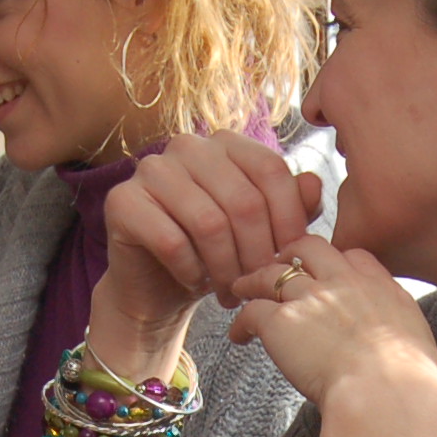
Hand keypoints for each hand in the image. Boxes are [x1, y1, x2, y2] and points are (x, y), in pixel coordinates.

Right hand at [86, 132, 324, 378]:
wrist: (159, 288)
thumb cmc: (216, 255)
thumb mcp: (264, 232)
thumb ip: (292, 207)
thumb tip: (315, 184)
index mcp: (225, 144)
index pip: (271, 171)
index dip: (288, 221)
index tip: (290, 261)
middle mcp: (187, 146)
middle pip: (243, 200)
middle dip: (257, 253)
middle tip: (257, 285)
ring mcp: (150, 169)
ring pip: (209, 223)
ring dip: (226, 268)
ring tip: (231, 292)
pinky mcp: (122, 201)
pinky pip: (171, 241)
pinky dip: (191, 271)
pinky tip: (197, 283)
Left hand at [227, 239, 436, 436]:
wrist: (389, 392)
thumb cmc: (412, 382)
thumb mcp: (419, 342)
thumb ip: (402, 332)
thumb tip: (402, 349)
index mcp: (379, 285)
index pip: (353, 255)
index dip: (335, 262)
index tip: (327, 276)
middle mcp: (343, 282)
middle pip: (309, 247)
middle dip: (291, 254)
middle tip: (278, 265)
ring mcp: (309, 297)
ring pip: (270, 273)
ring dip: (254, 281)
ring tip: (242, 291)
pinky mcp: (281, 321)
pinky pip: (251, 311)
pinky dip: (241, 322)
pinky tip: (239, 336)